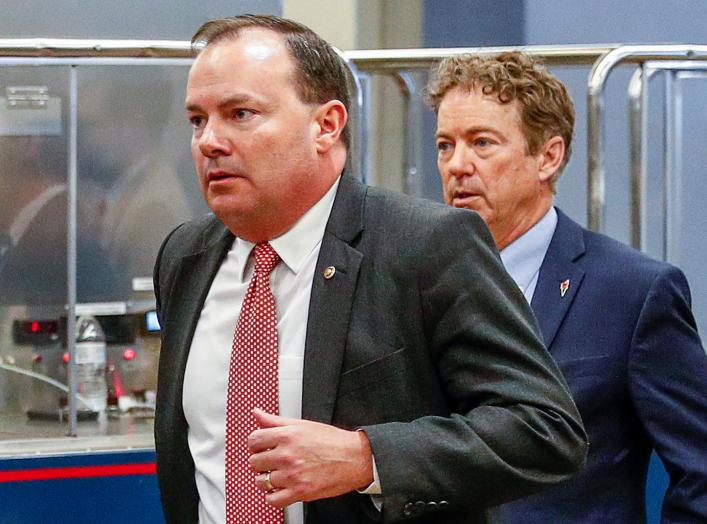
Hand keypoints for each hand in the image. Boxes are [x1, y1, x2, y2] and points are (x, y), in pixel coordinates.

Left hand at [248, 408, 373, 507]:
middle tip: (273, 460)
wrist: (355, 458)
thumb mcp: (302, 424)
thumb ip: (275, 421)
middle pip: (254, 462)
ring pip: (261, 481)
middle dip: (262, 461)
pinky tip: (281, 488)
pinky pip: (272, 499)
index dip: (256, 444)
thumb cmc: (332, 441)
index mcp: (287, 435)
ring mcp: (292, 475)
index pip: (253, 440)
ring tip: (279, 474)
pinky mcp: (300, 492)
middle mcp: (287, 455)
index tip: (262, 447)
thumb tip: (257, 413)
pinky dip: (273, 495)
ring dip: (267, 478)